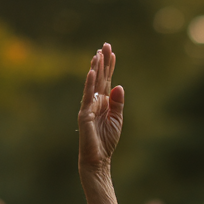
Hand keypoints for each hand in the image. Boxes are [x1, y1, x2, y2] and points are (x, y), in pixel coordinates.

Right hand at [78, 43, 123, 170]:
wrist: (97, 158)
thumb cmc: (106, 141)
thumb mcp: (117, 119)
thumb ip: (118, 103)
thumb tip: (119, 85)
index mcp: (103, 102)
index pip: (106, 80)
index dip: (109, 66)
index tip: (111, 52)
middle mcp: (95, 101)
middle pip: (99, 78)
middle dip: (102, 62)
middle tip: (105, 44)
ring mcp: (88, 106)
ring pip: (93, 84)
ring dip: (95, 68)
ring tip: (98, 54)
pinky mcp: (84, 114)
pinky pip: (87, 96)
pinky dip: (89, 84)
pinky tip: (91, 72)